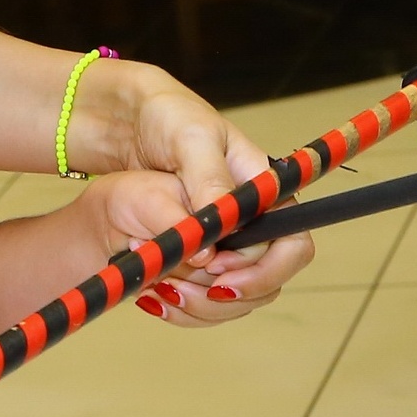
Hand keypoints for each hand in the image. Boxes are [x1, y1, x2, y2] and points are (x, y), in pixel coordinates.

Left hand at [108, 69, 316, 320]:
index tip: (219, 275)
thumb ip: (210, 184)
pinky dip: (180, 300)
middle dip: (225, 292)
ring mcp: (225, 239)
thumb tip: (220, 239)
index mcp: (265, 192)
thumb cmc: (168, 115)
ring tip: (158, 284)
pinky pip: (203, 293)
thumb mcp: (191, 140)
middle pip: (265, 278)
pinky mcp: (197, 252)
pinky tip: (151, 291)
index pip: (292, 245)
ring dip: (199, 301)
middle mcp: (252, 220)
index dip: (264, 269)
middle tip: (178, 287)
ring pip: (234, 294)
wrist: (125, 118)